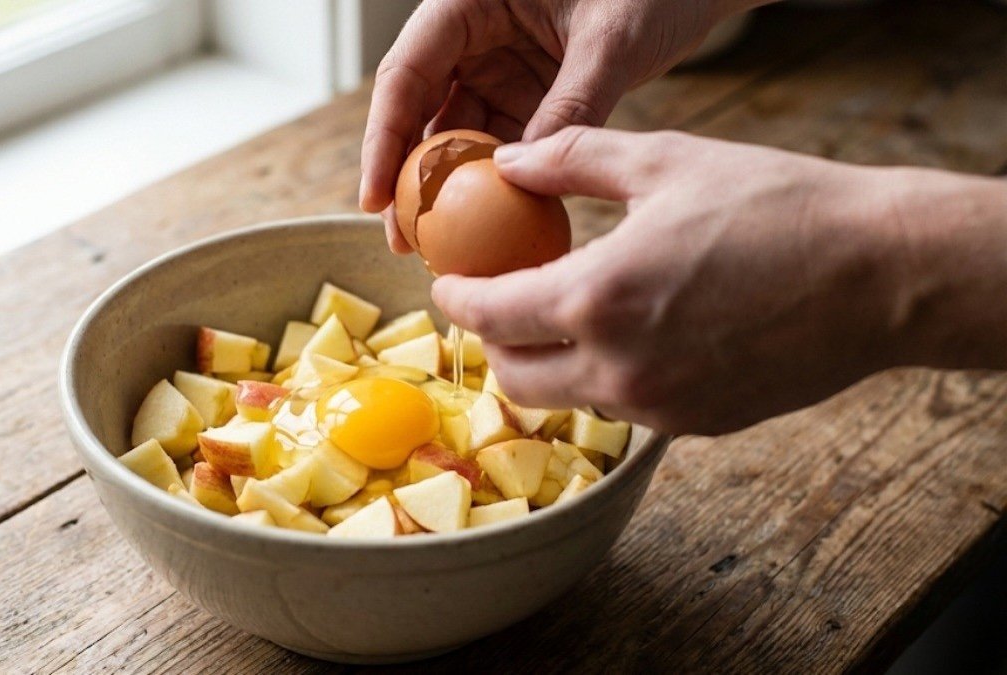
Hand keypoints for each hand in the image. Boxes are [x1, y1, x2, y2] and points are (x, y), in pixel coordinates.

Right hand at [360, 0, 756, 251]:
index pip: (407, 73)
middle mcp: (474, 36)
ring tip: (444, 249)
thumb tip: (529, 175)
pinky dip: (498, 187)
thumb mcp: (611, 40)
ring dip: (451, 193)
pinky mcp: (530, 96)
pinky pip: (503, 147)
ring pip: (459, 137)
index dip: (384, 137)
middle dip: (410, 179)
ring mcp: (501, 69)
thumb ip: (570, 102)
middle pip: (422, 113)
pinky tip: (494, 230)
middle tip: (405, 241)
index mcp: (469, 2)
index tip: (378, 197)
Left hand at [432, 127, 1006, 434]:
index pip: (489, 316)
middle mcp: (617, 368)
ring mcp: (658, 406)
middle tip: (502, 305)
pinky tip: (634, 338)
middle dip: (493, 343)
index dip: (456, 300)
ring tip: (566, 319)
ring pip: (567, 400)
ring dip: (549, 365)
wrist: (880, 274)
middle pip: (514, 378)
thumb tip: (509, 161)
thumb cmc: (778, 207)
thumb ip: (571, 159)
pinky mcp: (696, 426)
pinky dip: (606, 380)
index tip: (449, 285)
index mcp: (596, 298)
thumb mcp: (666, 161)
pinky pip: (624, 410)